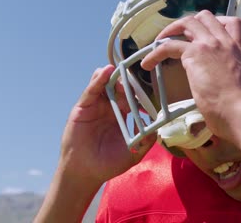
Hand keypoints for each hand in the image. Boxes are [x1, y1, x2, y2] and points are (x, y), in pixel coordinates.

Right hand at [60, 65, 155, 185]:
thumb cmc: (109, 164)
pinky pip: (91, 91)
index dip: (139, 92)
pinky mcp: (83, 107)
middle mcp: (109, 109)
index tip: (149, 85)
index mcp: (121, 116)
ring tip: (121, 68)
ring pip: (104, 85)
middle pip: (119, 88)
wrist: (86, 172)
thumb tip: (158, 129)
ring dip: (113, 76)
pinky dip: (98, 80)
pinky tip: (105, 72)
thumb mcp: (133, 153)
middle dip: (127, 81)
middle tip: (136, 73)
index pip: (131, 98)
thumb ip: (146, 141)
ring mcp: (95, 107)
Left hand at [141, 10, 240, 143]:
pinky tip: (148, 63)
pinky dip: (155, 52)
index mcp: (237, 50)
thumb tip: (215, 83)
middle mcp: (224, 43)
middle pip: (205, 16)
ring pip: (187, 23)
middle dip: (189, 23)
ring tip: (159, 41)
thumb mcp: (237, 83)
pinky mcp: (194, 54)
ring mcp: (209, 45)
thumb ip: (226, 75)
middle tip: (179, 35)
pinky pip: (168, 46)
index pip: (231, 23)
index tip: (204, 31)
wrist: (237, 110)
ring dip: (170, 30)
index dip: (215, 23)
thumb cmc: (238, 106)